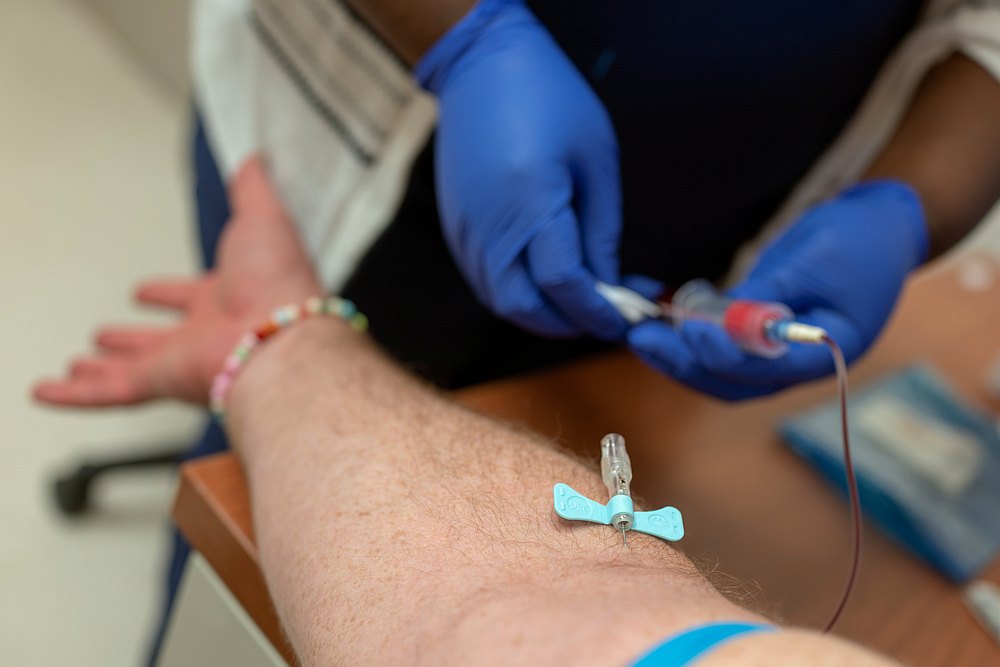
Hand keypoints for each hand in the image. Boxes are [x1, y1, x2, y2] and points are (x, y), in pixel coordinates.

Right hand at [33, 156, 322, 406]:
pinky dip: (74, 395)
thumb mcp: (263, 216)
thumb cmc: (278, 282)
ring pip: (133, 366)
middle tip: (105, 335)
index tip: (146, 292)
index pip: (192, 294)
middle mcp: (205, 331)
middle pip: (162, 338)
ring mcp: (183, 359)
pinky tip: (46, 391)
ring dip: (105, 365)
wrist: (280, 335)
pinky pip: (109, 393)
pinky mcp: (162, 381)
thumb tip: (257, 157)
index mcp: (228, 295)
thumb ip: (253, 189)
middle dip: (133, 337)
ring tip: (79, 363)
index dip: (168, 292)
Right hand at [418, 0, 626, 338]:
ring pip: (501, 301)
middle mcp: (489, 226)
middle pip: (525, 308)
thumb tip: (608, 285)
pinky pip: (485, 280)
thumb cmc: (551, 101)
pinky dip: (517, 293)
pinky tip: (545, 278)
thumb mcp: (596, 161)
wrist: (482, 68)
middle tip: (602, 315)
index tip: (624, 318)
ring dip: (542, 314)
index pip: (565, 285)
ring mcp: (465, 230)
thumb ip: (601, 232)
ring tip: (578, 299)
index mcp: (531, 202)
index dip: (598, 311)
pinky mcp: (455, 228)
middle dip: (567, 324)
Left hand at [628, 181, 928, 399]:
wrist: (878, 227)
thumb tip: (717, 319)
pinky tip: (657, 319)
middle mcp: (800, 364)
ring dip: (677, 355)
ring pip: (720, 372)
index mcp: (829, 350)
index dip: (728, 357)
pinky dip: (686, 337)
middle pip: (735, 382)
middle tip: (643, 339)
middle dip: (685, 363)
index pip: (771, 370)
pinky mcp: (759, 336)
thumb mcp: (814, 259)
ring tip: (640, 333)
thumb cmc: (858, 239)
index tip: (693, 332)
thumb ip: (768, 293)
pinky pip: (718, 347)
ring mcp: (778, 354)